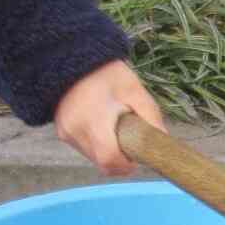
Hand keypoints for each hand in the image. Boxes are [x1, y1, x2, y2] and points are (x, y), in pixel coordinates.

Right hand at [54, 61, 163, 176]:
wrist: (75, 60)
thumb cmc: (108, 74)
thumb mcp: (135, 90)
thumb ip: (151, 117)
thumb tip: (163, 142)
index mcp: (94, 121)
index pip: (109, 160)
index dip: (126, 165)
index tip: (135, 157)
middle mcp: (75, 131)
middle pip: (102, 163)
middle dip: (119, 160)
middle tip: (128, 140)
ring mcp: (66, 133)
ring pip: (93, 158)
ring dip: (107, 152)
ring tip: (113, 128)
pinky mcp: (61, 133)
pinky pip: (84, 148)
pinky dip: (96, 144)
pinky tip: (100, 125)